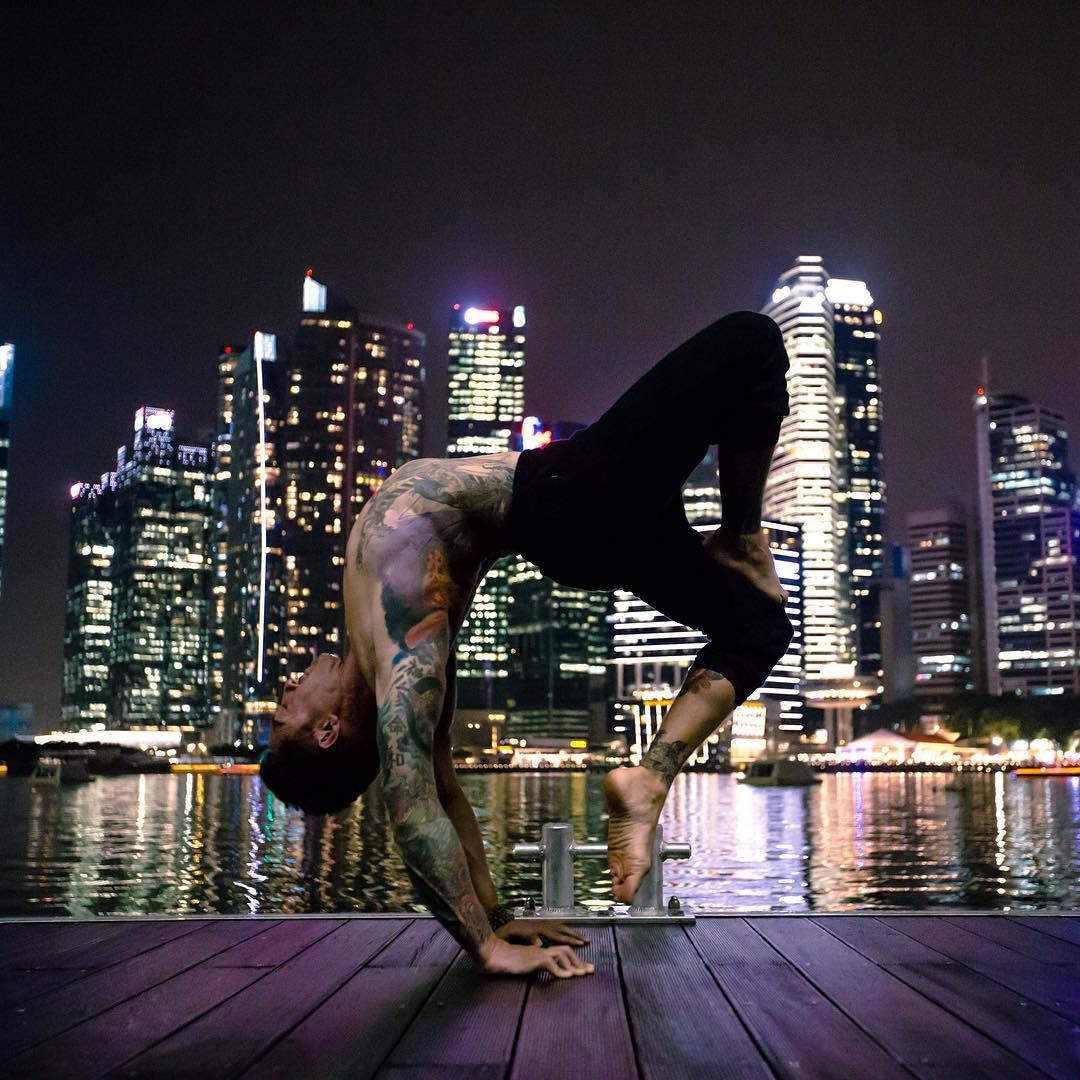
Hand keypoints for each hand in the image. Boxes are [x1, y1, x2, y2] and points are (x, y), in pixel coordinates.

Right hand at [478, 937, 593, 977]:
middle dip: (579, 960)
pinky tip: (567, 977)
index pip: (560, 951)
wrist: (493, 954)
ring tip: (582, 974)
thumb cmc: (505, 960)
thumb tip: (542, 971)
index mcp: (539, 950)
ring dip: (573, 964)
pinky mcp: (533, 958)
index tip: (582, 968)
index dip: (573, 959)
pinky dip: (560, 970)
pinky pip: (550, 963)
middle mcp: (541, 949)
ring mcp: (538, 952)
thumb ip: (533, 966)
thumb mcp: (523, 965)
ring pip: (562, 954)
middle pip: (565, 950)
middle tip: (590, 970)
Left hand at [495, 919, 588, 947]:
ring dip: (572, 932)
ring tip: (582, 937)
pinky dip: (565, 930)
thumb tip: (541, 944)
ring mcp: (542, 923)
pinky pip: (556, 927)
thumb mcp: (516, 935)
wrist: (502, 921)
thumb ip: (528, 939)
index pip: (558, 935)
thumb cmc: (507, 932)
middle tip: (587, 940)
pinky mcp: (540, 924)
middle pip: (563, 929)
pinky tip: (568, 934)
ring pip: (561, 927)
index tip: (581, 943)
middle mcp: (543, 924)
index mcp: (539, 929)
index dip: (570, 939)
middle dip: (575, 935)